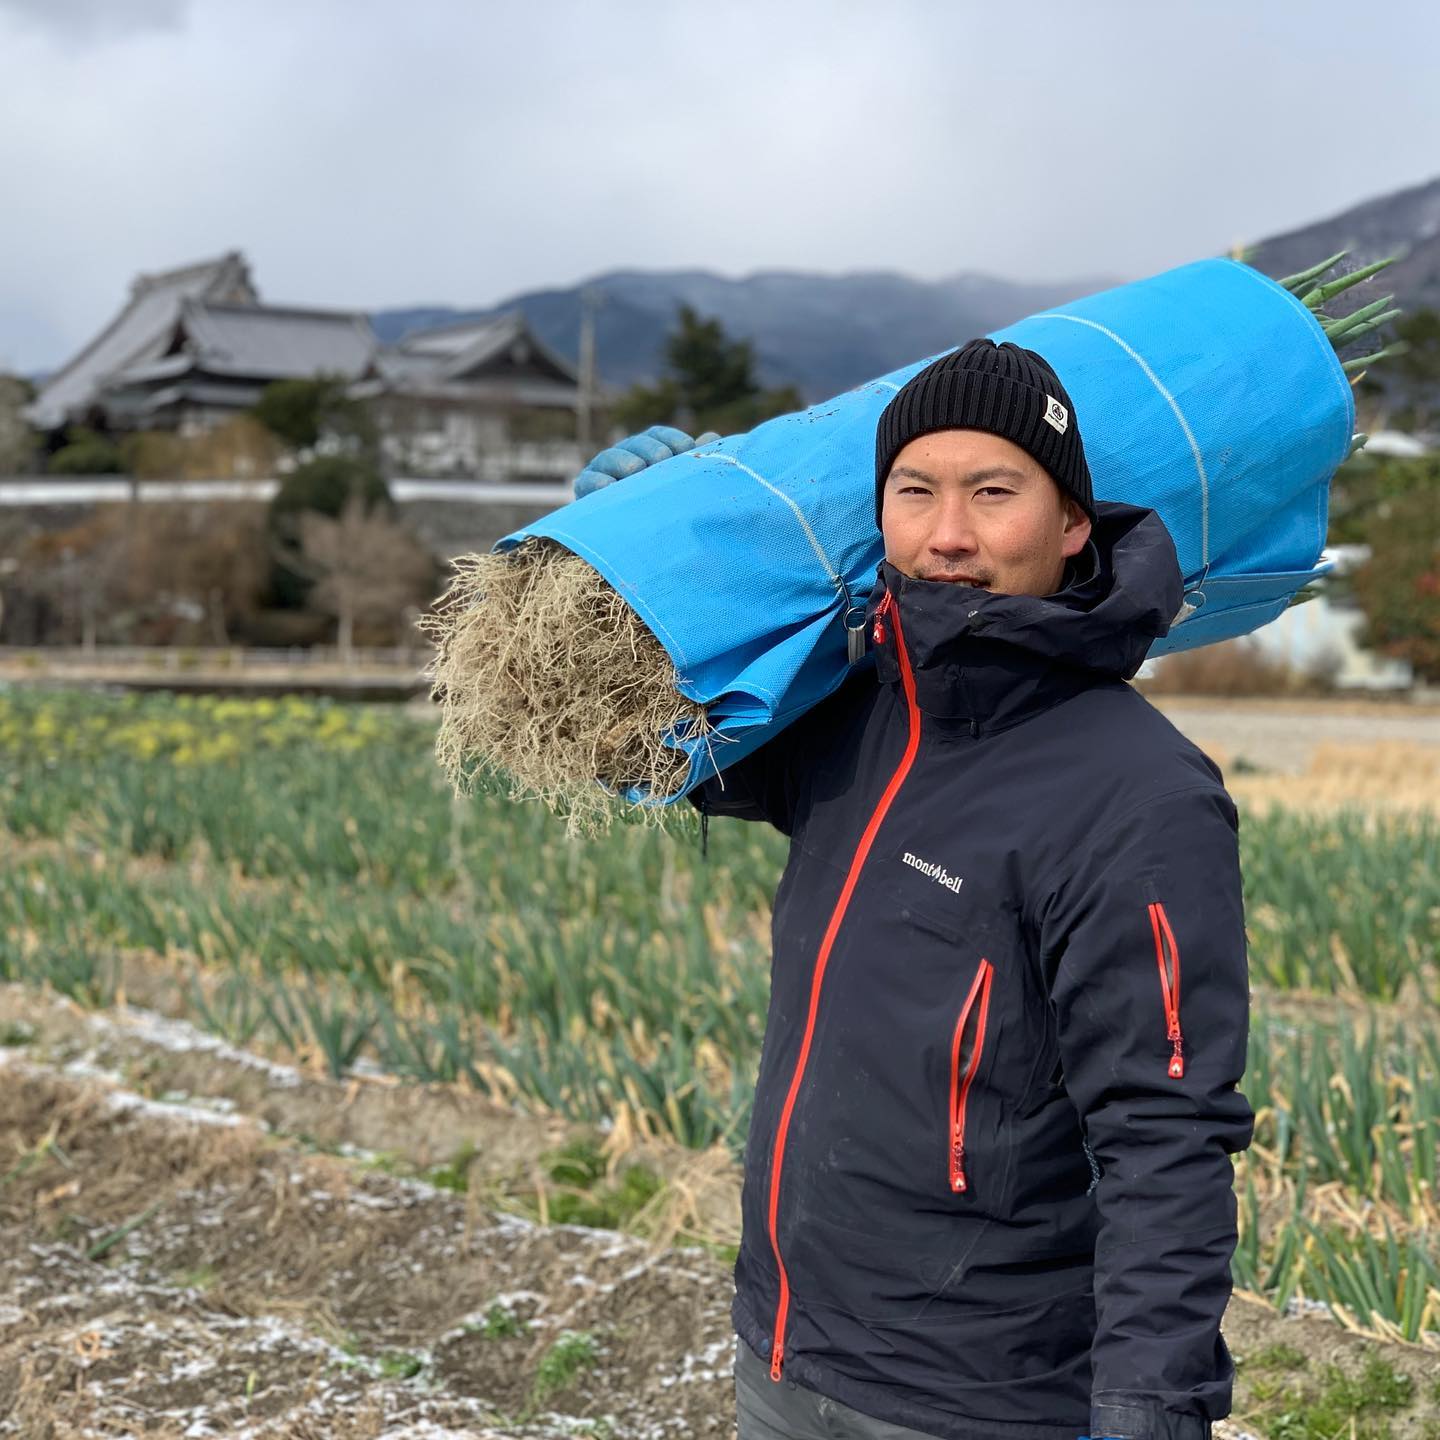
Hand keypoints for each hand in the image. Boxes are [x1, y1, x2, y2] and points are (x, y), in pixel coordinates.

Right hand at [573, 424, 719, 498]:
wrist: (632, 548)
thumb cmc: (664, 512)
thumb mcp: (680, 488)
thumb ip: (693, 464)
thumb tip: (713, 436)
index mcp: (648, 452)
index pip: (658, 435)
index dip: (672, 438)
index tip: (687, 448)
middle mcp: (625, 458)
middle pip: (635, 443)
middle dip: (650, 448)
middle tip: (662, 460)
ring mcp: (603, 473)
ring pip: (609, 457)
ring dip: (623, 460)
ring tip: (636, 470)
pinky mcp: (587, 493)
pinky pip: (587, 482)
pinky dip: (596, 482)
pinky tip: (608, 487)